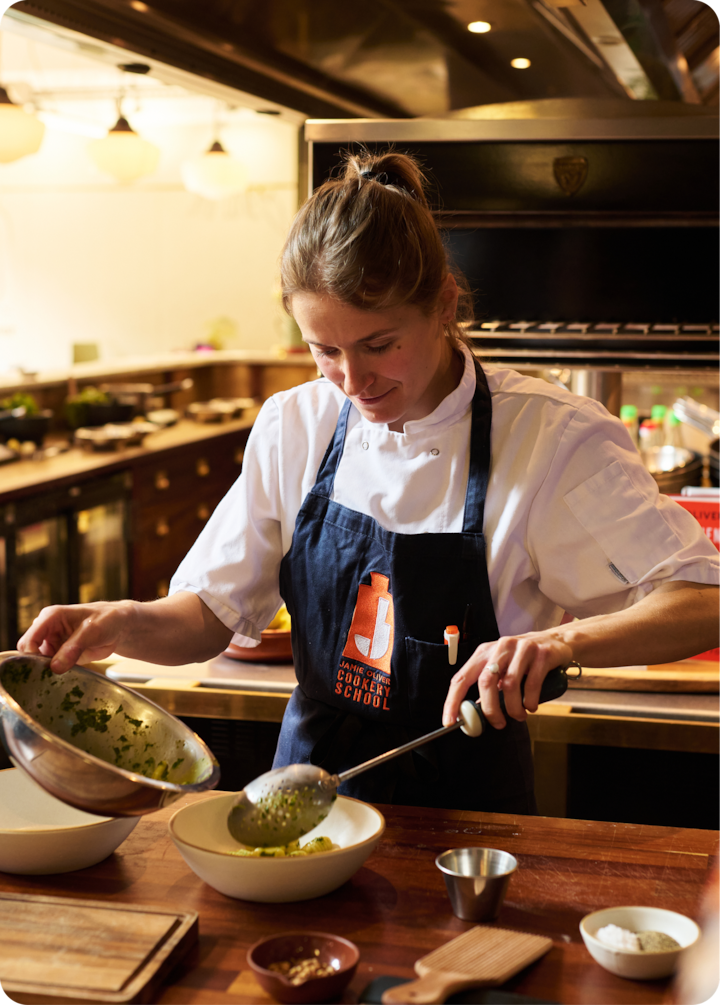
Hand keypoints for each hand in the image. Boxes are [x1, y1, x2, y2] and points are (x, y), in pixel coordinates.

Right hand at [17, 600, 133, 672]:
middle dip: (37, 666)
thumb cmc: (107, 620)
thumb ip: (73, 648)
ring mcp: (53, 643)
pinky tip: (65, 677)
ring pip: (39, 663)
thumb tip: (55, 667)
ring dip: (47, 672)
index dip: (31, 656)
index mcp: (50, 617)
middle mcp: (47, 630)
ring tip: (61, 677)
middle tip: (51, 677)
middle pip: (30, 653)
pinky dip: (56, 674)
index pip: (29, 639)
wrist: (119, 626)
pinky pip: (51, 668)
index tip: (42, 670)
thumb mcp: (93, 631)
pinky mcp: (60, 655)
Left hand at [442, 632, 573, 728]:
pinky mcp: (541, 654)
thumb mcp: (501, 667)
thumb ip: (488, 685)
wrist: (556, 641)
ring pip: (509, 685)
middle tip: (498, 724)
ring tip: (518, 716)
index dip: (452, 701)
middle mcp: (500, 647)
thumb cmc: (524, 659)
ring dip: (513, 708)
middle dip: (490, 709)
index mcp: (484, 652)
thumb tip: (474, 711)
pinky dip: (530, 701)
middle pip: (485, 682)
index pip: (461, 678)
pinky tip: (531, 706)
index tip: (449, 722)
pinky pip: (532, 684)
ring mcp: (521, 649)